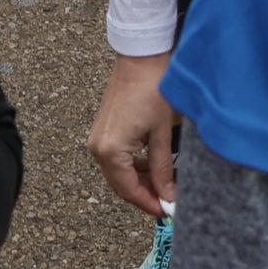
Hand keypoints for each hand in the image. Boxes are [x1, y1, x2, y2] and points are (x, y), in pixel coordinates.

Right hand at [91, 52, 179, 216]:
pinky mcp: (104, 130)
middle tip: (169, 201)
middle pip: (121, 185)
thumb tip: (168, 196)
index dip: (149, 204)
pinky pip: (117, 158)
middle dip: (145, 195)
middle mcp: (98, 147)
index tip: (168, 212)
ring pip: (119, 173)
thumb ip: (163, 169)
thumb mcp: (162, 133)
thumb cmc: (153, 88)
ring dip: (140, 181)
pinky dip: (134, 165)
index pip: (129, 191)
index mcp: (110, 151)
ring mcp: (98, 138)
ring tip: (166, 183)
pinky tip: (154, 165)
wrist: (141, 56)